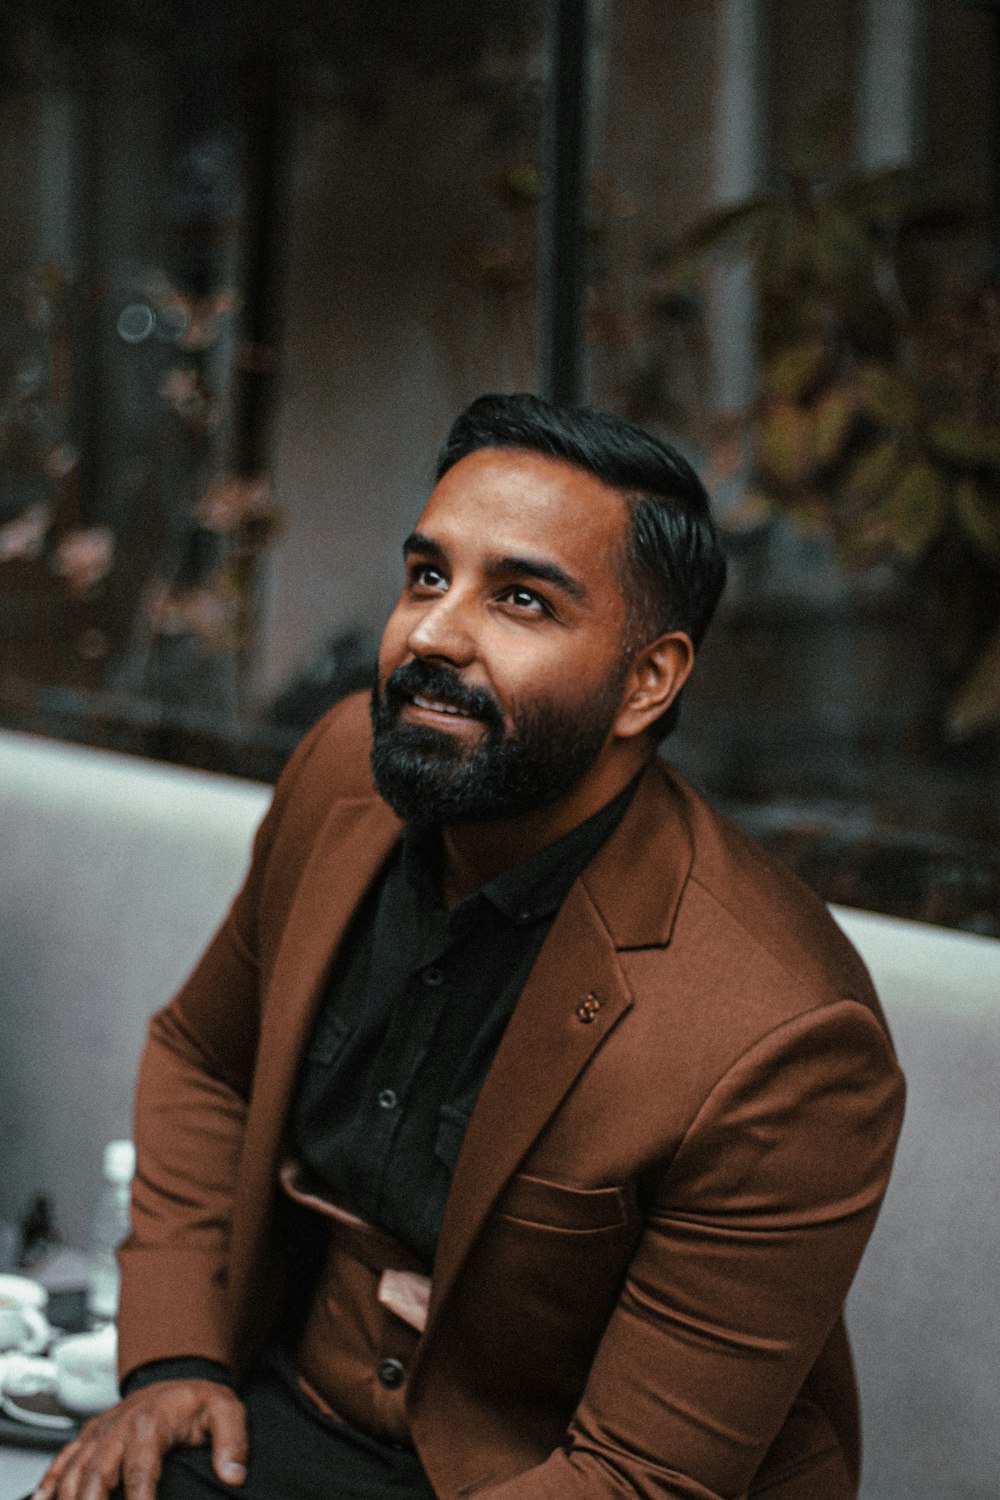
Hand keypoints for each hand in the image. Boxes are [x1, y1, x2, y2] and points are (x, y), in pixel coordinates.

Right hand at [32, 1379, 247, 1499]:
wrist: (176, 1374)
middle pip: (97, 1474)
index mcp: (150, 1424)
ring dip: (69, 1497)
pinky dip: (50, 1483)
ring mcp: (100, 1432)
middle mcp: (119, 1428)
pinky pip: (62, 1460)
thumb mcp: (225, 1411)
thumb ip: (233, 1442)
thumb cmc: (197, 1400)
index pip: (140, 1471)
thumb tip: (234, 1475)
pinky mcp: (89, 1437)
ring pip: (74, 1470)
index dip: (138, 1499)